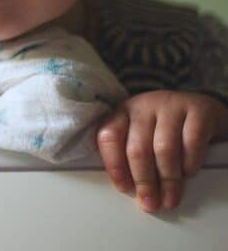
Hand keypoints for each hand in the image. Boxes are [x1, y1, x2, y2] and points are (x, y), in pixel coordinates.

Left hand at [96, 90, 227, 212]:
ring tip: (169, 199)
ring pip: (163, 149)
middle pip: (137, 148)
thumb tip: (128, 189)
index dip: (114, 165)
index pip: (109, 136)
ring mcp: (170, 105)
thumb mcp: (142, 133)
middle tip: (149, 203)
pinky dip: (189, 163)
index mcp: (123, 112)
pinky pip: (191, 143)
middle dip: (143, 181)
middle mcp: (143, 105)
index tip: (124, 188)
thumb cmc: (164, 127)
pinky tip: (189, 174)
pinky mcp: (197, 110)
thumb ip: (130, 154)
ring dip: (167, 180)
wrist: (200, 108)